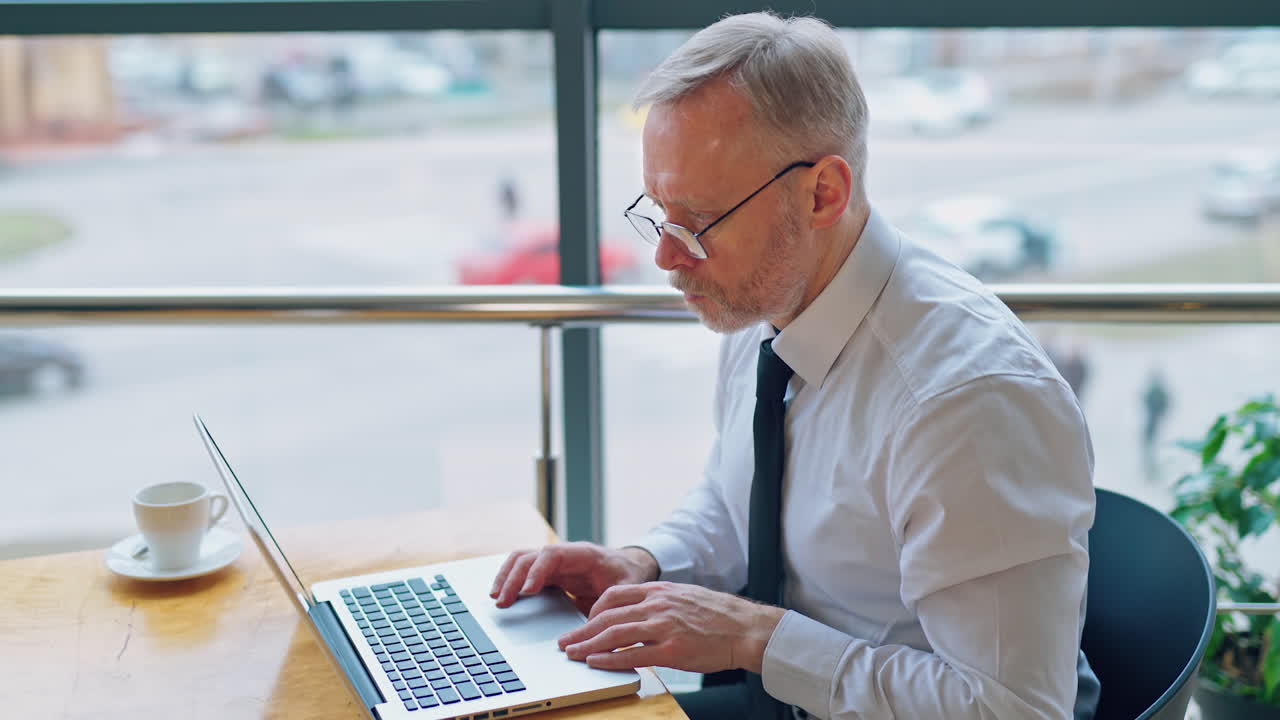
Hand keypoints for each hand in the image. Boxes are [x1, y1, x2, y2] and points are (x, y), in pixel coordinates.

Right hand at [490, 543, 657, 612]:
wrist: (629, 568)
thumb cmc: (627, 575)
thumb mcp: (625, 589)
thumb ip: (609, 604)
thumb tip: (589, 626)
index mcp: (582, 554)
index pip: (552, 555)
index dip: (537, 571)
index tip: (527, 591)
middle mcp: (564, 555)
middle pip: (529, 556)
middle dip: (513, 577)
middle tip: (502, 601)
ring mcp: (554, 563)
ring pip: (521, 561)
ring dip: (506, 577)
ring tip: (496, 598)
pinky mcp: (549, 574)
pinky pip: (524, 572)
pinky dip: (510, 581)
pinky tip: (503, 597)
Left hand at [557, 582, 785, 674]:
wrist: (746, 629)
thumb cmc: (718, 616)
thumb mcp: (684, 597)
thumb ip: (658, 603)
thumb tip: (636, 615)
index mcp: (659, 590)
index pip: (614, 595)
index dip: (592, 610)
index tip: (581, 621)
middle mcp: (657, 605)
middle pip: (607, 616)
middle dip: (581, 630)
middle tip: (564, 641)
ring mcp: (664, 627)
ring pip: (614, 635)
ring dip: (587, 645)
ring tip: (571, 654)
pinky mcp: (672, 651)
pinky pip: (633, 655)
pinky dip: (609, 660)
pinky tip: (595, 663)